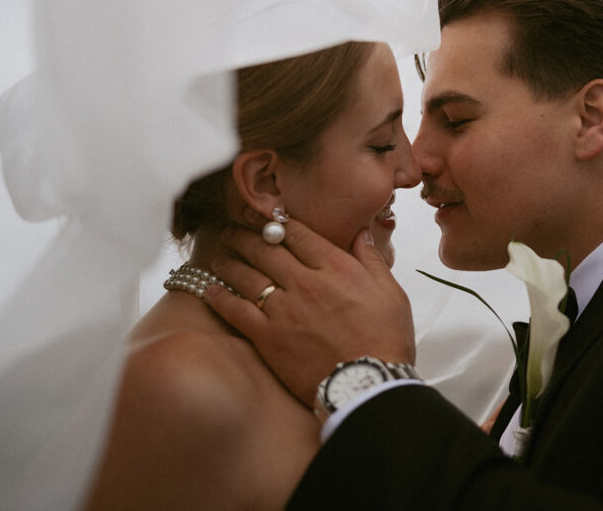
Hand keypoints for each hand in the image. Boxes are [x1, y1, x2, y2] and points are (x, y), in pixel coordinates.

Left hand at [204, 221, 415, 407]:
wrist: (368, 385)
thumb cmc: (385, 341)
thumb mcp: (391, 293)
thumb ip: (372, 260)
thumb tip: (361, 235)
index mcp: (336, 268)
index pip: (298, 234)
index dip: (277, 222)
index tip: (264, 217)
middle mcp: (306, 282)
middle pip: (266, 249)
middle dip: (245, 235)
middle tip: (232, 230)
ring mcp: (284, 309)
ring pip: (246, 275)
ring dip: (229, 261)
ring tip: (219, 256)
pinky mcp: (268, 337)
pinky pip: (236, 311)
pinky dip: (220, 298)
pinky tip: (211, 290)